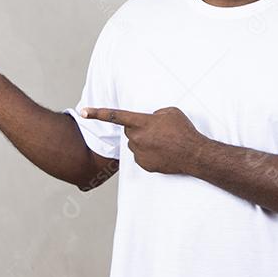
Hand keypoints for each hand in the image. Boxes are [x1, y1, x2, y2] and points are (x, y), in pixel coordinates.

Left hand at [81, 106, 207, 174]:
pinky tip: (162, 152)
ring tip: (162, 143)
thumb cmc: (184, 131)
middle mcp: (137, 138)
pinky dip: (148, 154)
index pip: (115, 116)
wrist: (193, 154)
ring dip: (144, 142)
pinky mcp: (144, 165)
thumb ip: (154, 114)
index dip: (97, 113)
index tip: (84, 111)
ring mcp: (139, 153)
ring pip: (134, 144)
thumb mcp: (170, 112)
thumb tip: (149, 120)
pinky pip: (140, 156)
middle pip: (128, 131)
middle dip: (137, 130)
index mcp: (142, 122)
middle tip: (155, 131)